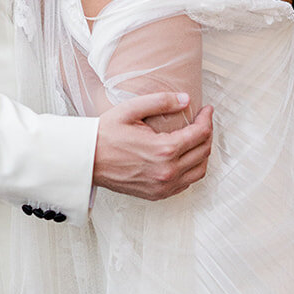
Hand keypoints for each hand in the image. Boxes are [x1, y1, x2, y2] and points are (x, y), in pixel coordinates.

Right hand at [92, 95, 213, 200]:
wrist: (86, 160)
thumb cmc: (104, 135)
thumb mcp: (131, 110)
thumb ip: (161, 101)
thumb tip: (185, 99)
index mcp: (164, 150)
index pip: (200, 134)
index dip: (207, 119)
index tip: (206, 110)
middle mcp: (167, 171)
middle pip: (204, 152)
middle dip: (207, 133)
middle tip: (202, 121)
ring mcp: (163, 186)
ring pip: (199, 171)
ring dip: (203, 153)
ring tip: (197, 139)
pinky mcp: (157, 194)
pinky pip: (186, 184)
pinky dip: (191, 169)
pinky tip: (185, 157)